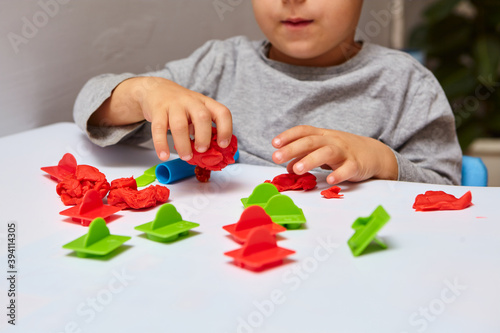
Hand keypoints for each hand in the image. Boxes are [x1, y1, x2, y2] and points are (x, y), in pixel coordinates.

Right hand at [90, 77, 231, 160]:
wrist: (153, 89)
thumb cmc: (179, 109)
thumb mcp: (193, 114)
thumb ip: (203, 132)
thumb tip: (214, 158)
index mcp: (203, 103)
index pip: (221, 112)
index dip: (224, 128)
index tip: (224, 144)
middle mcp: (190, 101)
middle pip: (201, 115)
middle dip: (204, 134)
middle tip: (203, 150)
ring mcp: (172, 104)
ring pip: (178, 123)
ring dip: (182, 142)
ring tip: (184, 157)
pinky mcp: (155, 110)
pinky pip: (157, 128)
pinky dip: (160, 144)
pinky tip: (161, 156)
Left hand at [271, 125, 397, 183]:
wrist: (375, 154)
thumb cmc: (344, 152)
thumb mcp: (323, 151)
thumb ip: (304, 156)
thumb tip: (287, 166)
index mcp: (322, 135)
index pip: (303, 131)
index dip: (288, 136)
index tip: (274, 143)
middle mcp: (332, 140)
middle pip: (311, 142)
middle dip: (292, 149)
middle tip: (276, 158)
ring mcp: (345, 152)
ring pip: (327, 153)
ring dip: (310, 160)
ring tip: (297, 170)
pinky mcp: (356, 165)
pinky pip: (347, 169)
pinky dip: (338, 174)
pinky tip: (329, 181)